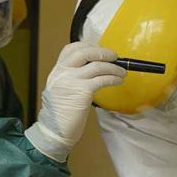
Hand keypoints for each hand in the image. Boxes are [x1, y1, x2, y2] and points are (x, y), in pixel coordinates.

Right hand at [25, 42, 125, 161]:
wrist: (54, 130)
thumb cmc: (61, 114)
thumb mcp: (61, 89)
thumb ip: (71, 77)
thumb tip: (94, 69)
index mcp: (57, 71)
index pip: (70, 49)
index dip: (87, 46)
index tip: (99, 50)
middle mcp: (63, 72)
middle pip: (85, 52)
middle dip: (103, 52)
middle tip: (115, 57)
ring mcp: (72, 80)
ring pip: (98, 65)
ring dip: (114, 68)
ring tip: (122, 72)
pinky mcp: (82, 91)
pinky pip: (102, 79)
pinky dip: (114, 78)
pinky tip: (118, 81)